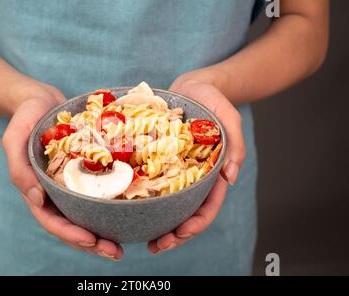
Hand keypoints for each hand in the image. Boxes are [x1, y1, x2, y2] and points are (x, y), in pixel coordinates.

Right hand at [1, 85, 123, 259]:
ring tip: (125, 244)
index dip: (71, 234)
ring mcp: (72, 185)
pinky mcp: (86, 173)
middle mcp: (56, 193)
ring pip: (88, 215)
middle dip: (93, 243)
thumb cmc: (26, 117)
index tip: (91, 240)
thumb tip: (36, 199)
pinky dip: (111, 207)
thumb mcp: (15, 137)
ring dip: (104, 232)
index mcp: (37, 191)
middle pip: (73, 226)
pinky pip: (99, 193)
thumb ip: (18, 167)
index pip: (52, 221)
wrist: (43, 100)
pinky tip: (129, 212)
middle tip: (116, 252)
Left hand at [147, 76, 245, 253]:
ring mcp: (174, 171)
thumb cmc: (212, 99)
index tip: (181, 232)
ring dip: (157, 225)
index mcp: (211, 172)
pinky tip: (128, 210)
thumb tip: (231, 178)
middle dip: (175, 234)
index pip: (208, 206)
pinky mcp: (157, 161)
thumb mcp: (227, 115)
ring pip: (167, 205)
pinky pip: (149, 184)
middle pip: (185, 213)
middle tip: (156, 246)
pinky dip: (143, 201)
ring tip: (142, 240)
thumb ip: (234, 144)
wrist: (190, 86)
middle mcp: (192, 177)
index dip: (197, 223)